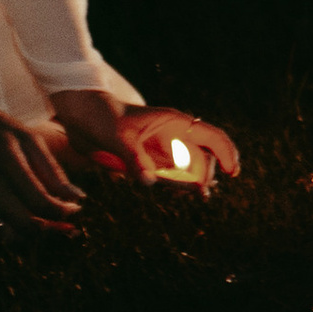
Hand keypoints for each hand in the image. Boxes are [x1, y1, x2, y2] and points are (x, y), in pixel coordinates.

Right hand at [0, 108, 86, 240]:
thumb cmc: (2, 131)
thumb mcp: (30, 140)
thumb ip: (53, 171)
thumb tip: (78, 199)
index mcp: (7, 160)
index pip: (38, 199)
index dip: (61, 210)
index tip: (76, 208)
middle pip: (24, 221)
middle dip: (51, 228)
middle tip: (67, 224)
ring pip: (11, 231)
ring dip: (35, 233)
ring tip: (52, 222)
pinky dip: (18, 230)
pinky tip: (31, 220)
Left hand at [52, 94, 244, 186]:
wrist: (80, 115)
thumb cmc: (101, 117)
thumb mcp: (116, 137)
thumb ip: (134, 159)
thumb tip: (151, 183)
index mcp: (172, 122)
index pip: (210, 135)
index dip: (226, 152)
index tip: (232, 171)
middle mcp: (171, 136)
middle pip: (202, 157)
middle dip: (206, 174)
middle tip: (202, 193)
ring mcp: (161, 149)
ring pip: (188, 169)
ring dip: (194, 182)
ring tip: (200, 195)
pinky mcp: (149, 161)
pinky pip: (170, 176)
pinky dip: (178, 185)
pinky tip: (184, 192)